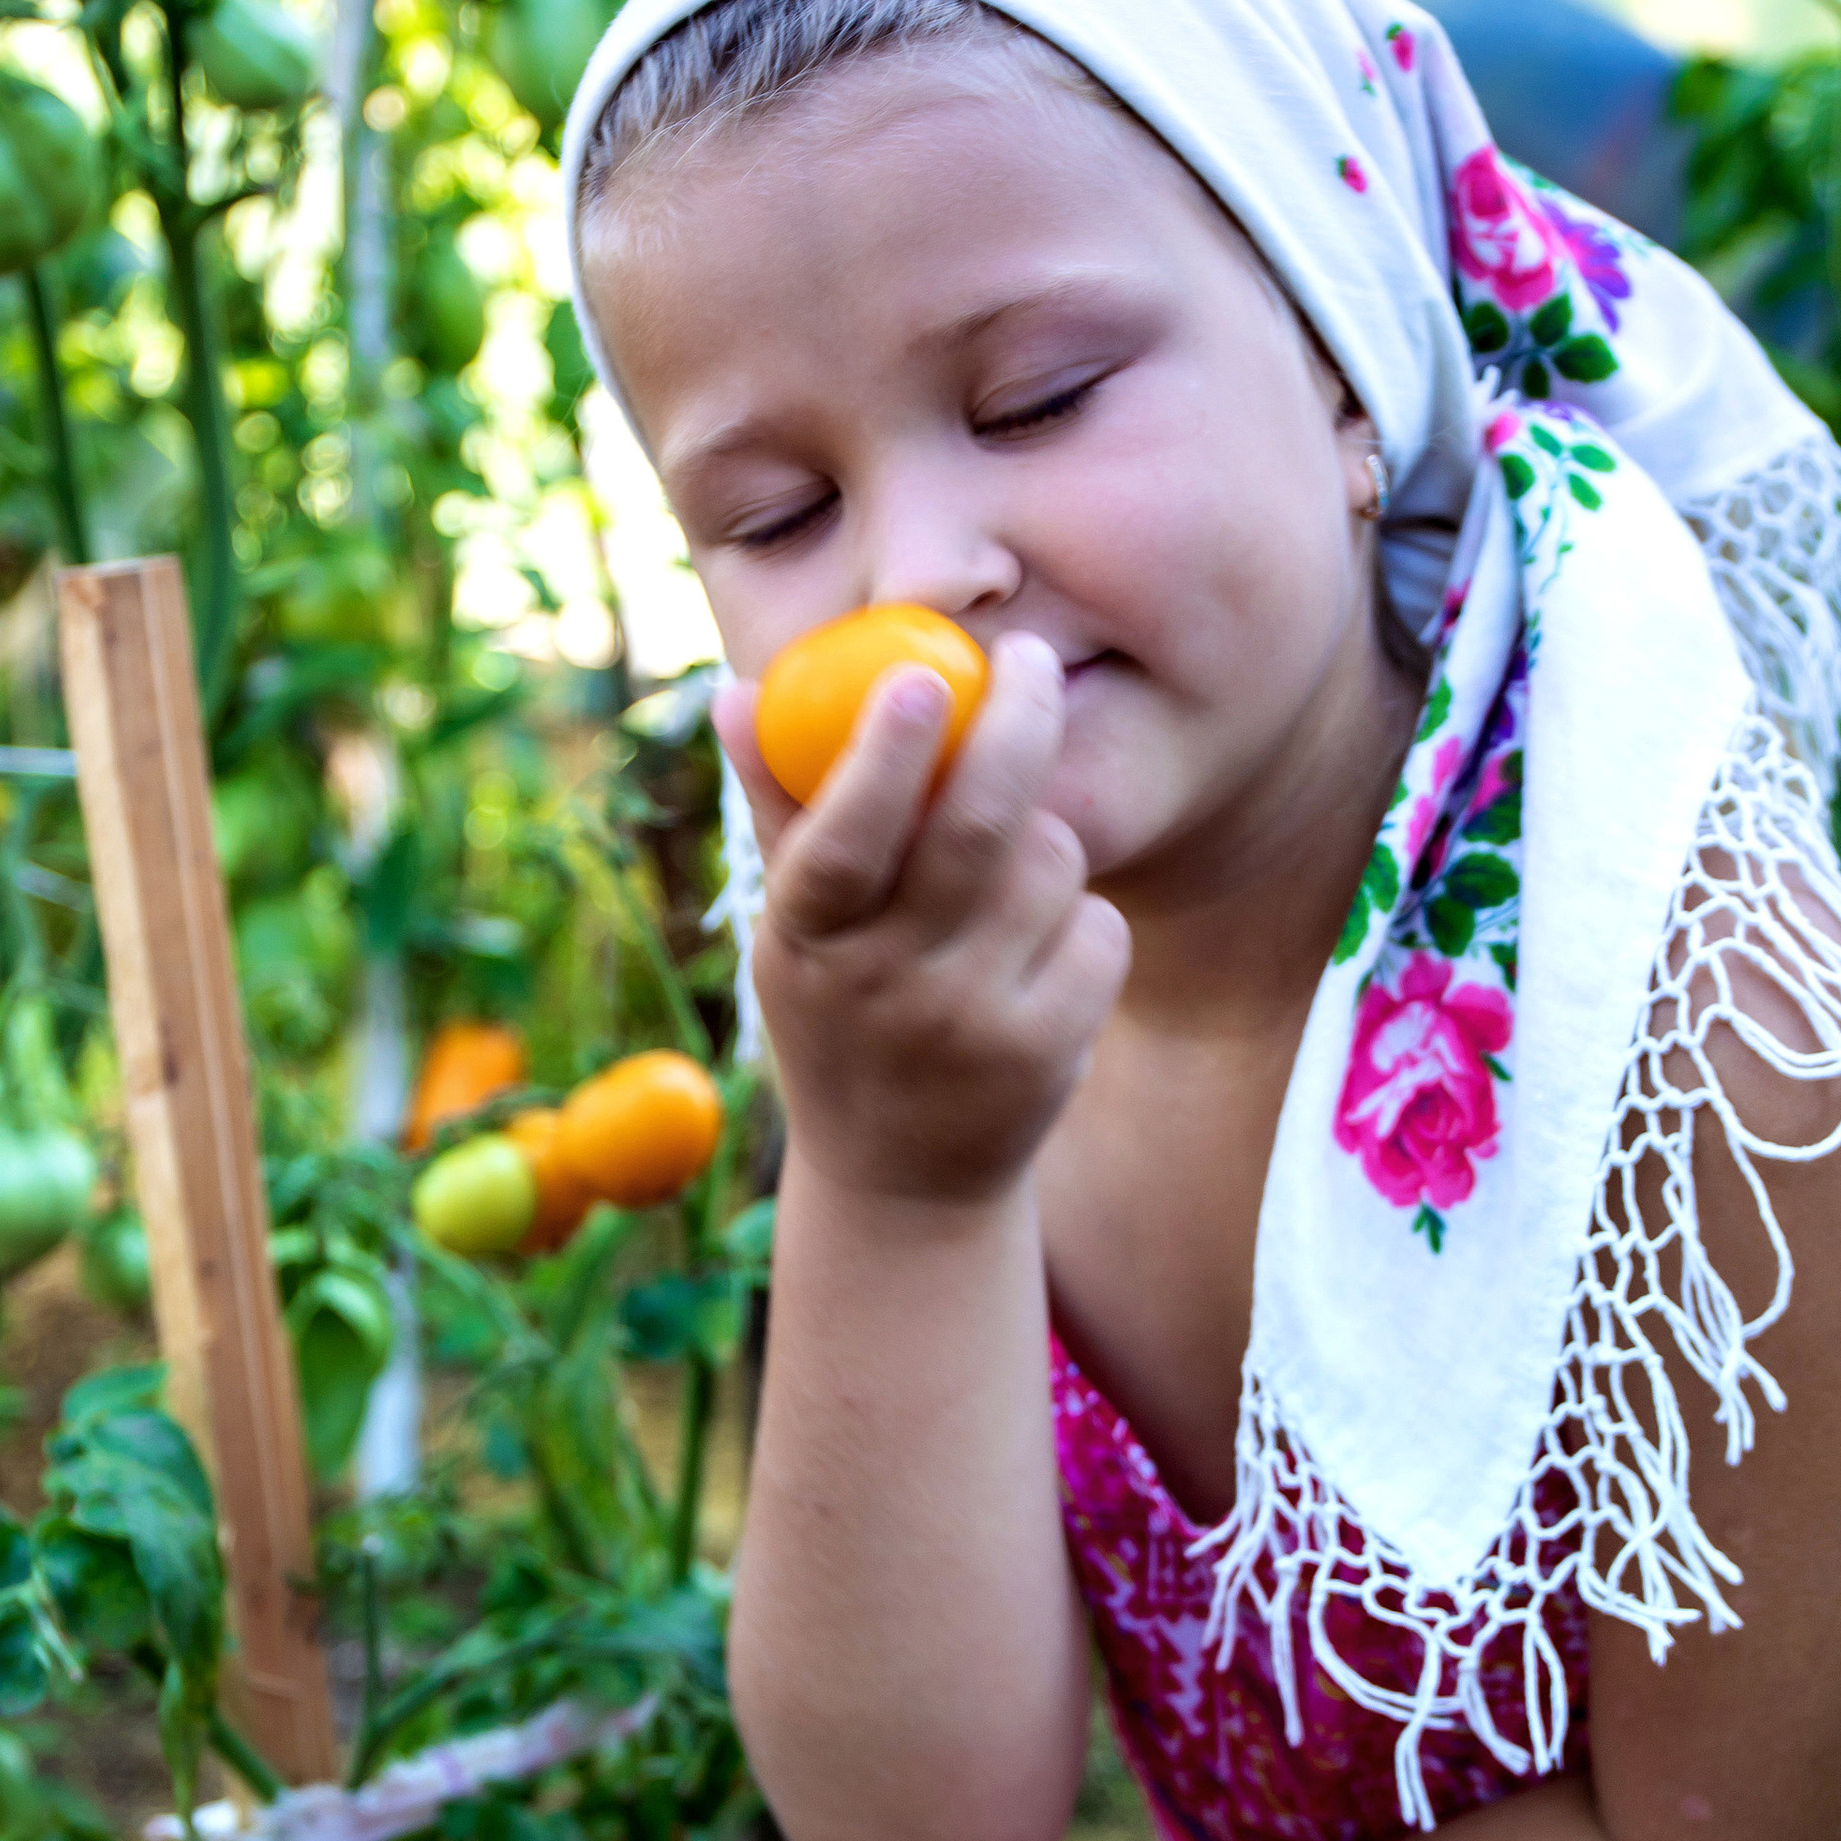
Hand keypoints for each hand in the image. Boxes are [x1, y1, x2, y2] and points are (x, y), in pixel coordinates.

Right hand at [713, 634, 1128, 1207]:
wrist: (901, 1181)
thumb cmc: (842, 1014)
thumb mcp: (793, 929)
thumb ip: (779, 807)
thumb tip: (741, 691)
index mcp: (806, 941)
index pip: (844, 838)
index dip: (883, 754)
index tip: (922, 675)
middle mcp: (884, 987)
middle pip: (976, 829)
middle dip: (1017, 723)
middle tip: (1035, 659)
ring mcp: (970, 1027)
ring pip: (1050, 865)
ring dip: (1045, 841)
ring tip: (1012, 871)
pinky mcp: (1046, 1056)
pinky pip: (1099, 929)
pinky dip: (1083, 920)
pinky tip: (1042, 952)